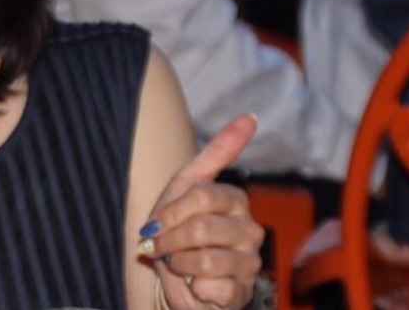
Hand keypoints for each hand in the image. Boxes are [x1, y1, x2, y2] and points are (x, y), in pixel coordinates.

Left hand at [138, 114, 263, 308]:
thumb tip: (252, 116)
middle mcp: (250, 230)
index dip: (171, 212)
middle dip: (170, 239)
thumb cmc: (177, 227)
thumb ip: (218, 151)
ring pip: (207, 259)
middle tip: (160, 245)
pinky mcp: (243, 292)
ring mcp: (249, 262)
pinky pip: (214, 286)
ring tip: (177, 261)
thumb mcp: (186, 185)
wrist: (171, 276)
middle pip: (201, 228)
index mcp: (236, 200)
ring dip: (178, 262)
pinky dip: (193, 285)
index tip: (156, 222)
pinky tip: (195, 282)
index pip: (202, 197)